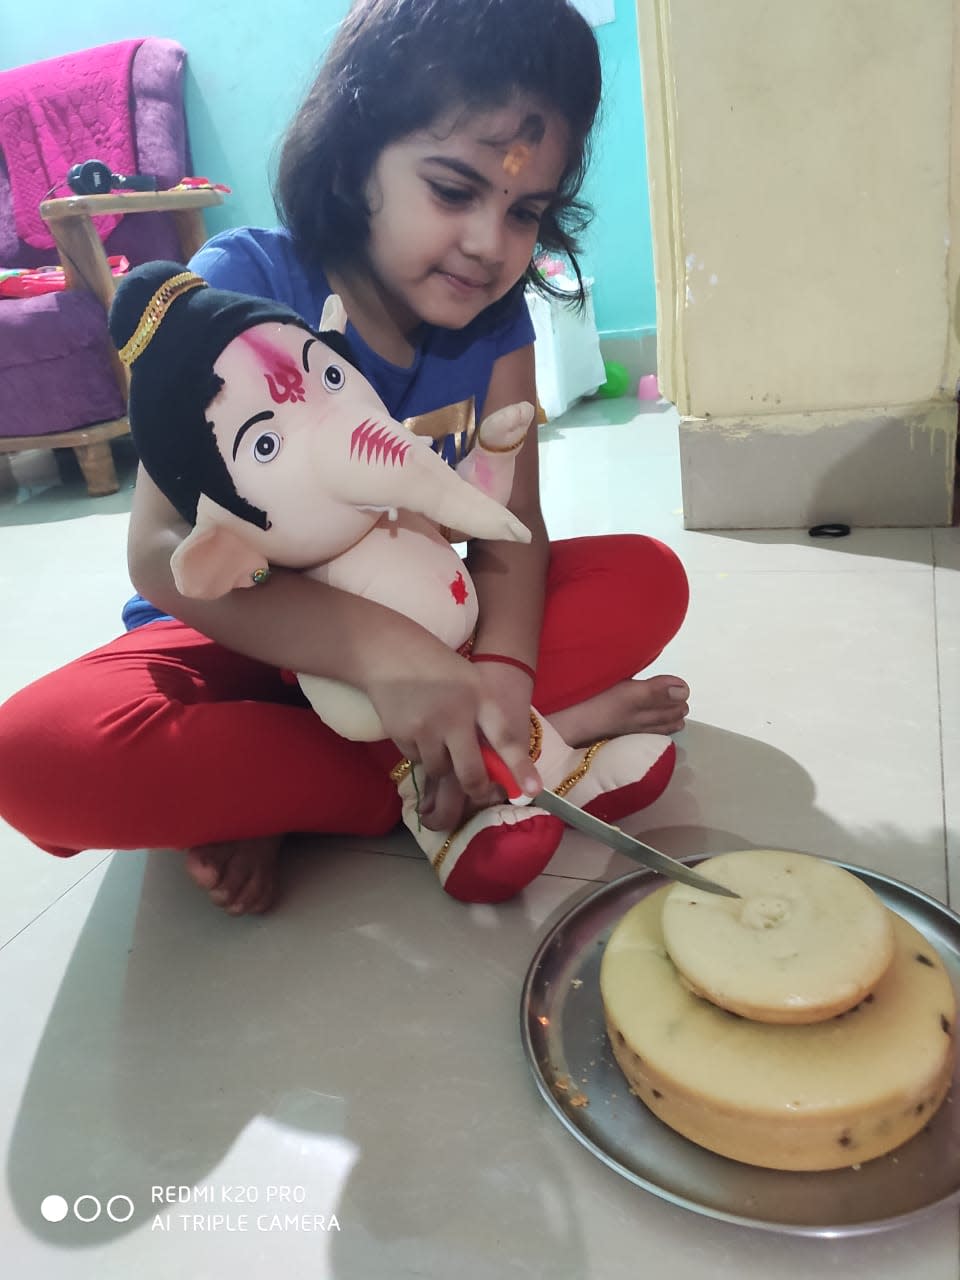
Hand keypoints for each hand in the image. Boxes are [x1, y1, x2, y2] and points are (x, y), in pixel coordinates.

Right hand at [364, 640, 540, 830]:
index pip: (505, 738)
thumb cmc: (437, 665)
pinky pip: (416, 760)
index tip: (531, 790)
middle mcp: (455, 715)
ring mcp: (426, 727)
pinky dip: (420, 752)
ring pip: (440, 770)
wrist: (388, 650)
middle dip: (476, 788)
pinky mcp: (401, 734)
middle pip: (471, 773)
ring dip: (442, 764)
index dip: (520, 767)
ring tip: (437, 737)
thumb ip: (483, 717)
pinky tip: (416, 728)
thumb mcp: (470, 682)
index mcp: (479, 697)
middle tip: (478, 790)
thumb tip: (494, 762)